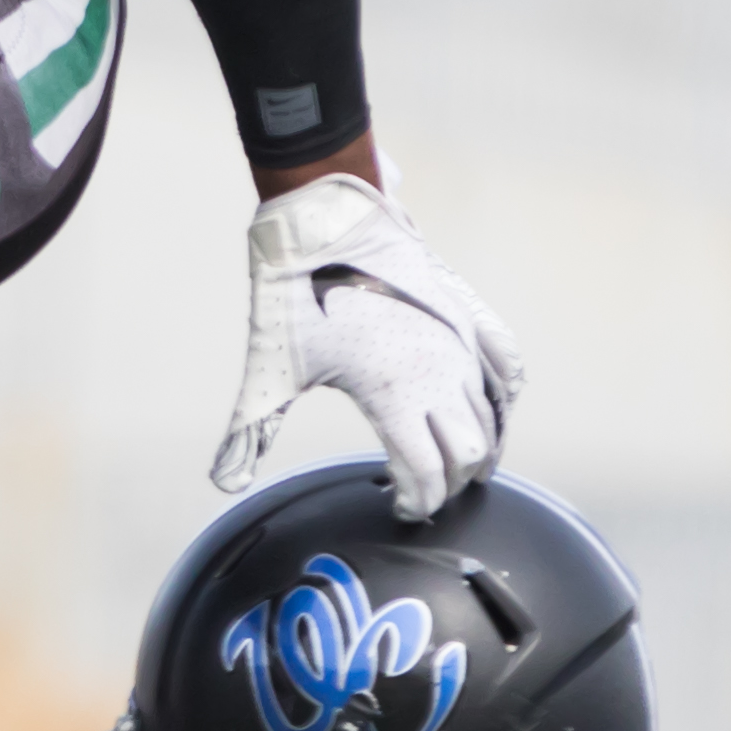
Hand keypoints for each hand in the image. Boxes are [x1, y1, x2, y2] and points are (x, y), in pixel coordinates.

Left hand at [213, 171, 521, 518]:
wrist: (325, 220)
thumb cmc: (297, 293)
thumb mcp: (271, 369)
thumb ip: (252, 432)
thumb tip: (224, 481)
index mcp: (395, 395)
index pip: (427, 474)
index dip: (419, 502)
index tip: (405, 510)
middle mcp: (439, 373)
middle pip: (470, 454)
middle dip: (452, 482)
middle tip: (430, 492)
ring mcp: (460, 342)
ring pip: (491, 416)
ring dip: (479, 449)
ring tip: (461, 467)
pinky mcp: (466, 315)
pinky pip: (507, 367)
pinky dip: (503, 400)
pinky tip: (492, 413)